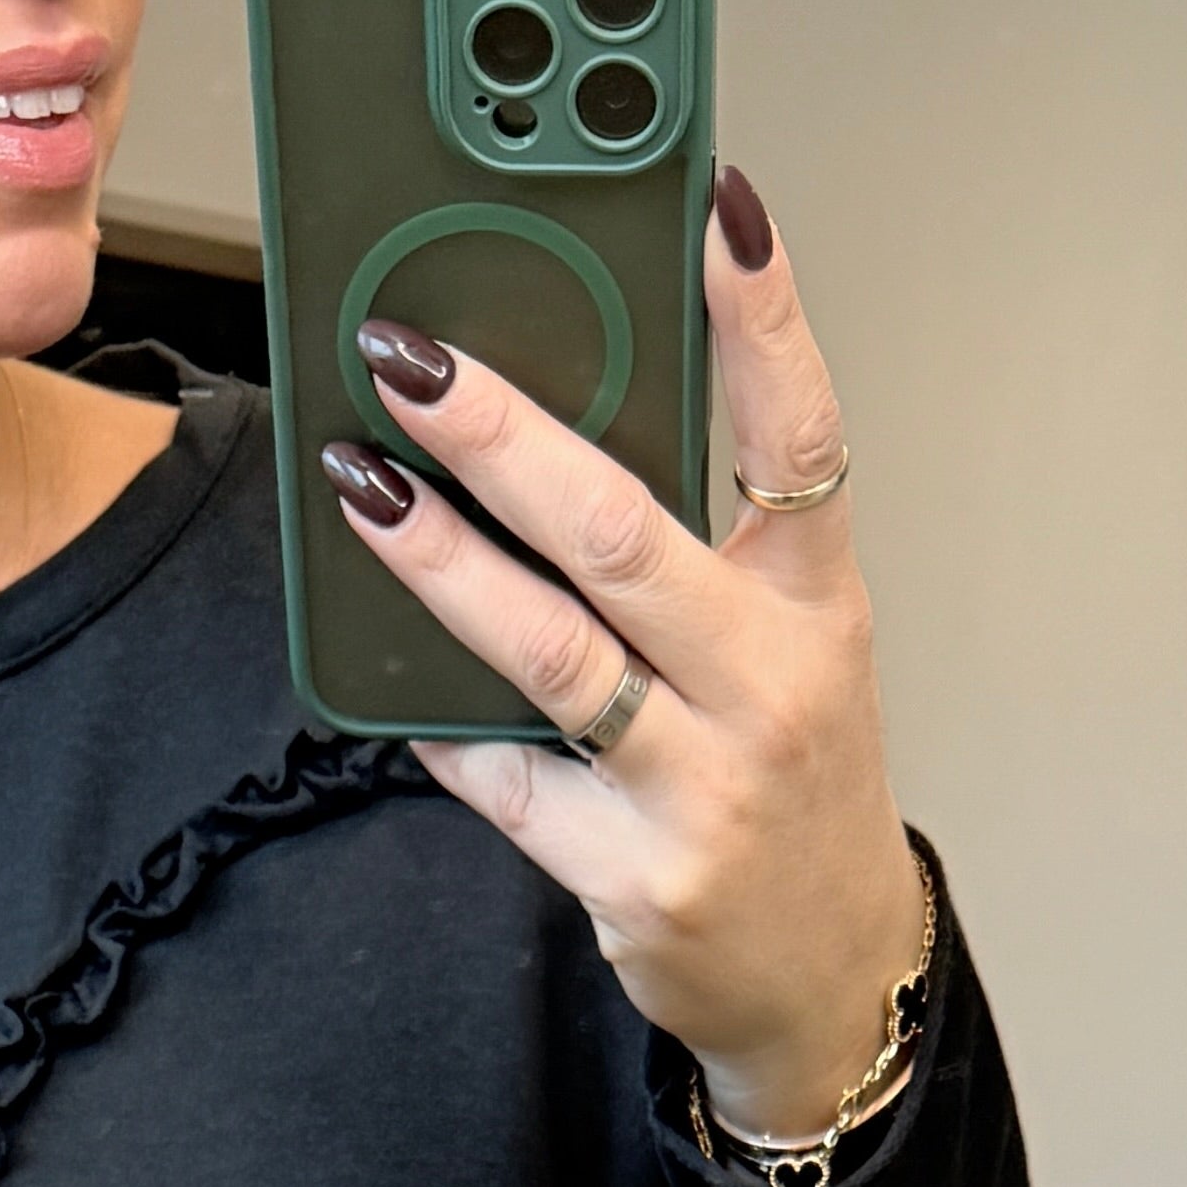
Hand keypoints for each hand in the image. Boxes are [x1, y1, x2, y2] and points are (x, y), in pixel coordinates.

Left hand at [319, 171, 921, 1140]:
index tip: (716, 213)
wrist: (823, 973)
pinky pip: (510, 785)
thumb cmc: (787, 781)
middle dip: (503, 436)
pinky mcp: (636, 878)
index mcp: (818, 603)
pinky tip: (386, 682)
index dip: (763, 318)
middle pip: (624, 534)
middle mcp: (771, 686)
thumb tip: (554, 434)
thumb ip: (702, 550)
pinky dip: (443, 729)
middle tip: (411, 362)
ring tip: (363, 485)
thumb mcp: (788, 645)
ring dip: (440, 565)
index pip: (801, 433)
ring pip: (551, 655)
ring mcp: (704, 789)